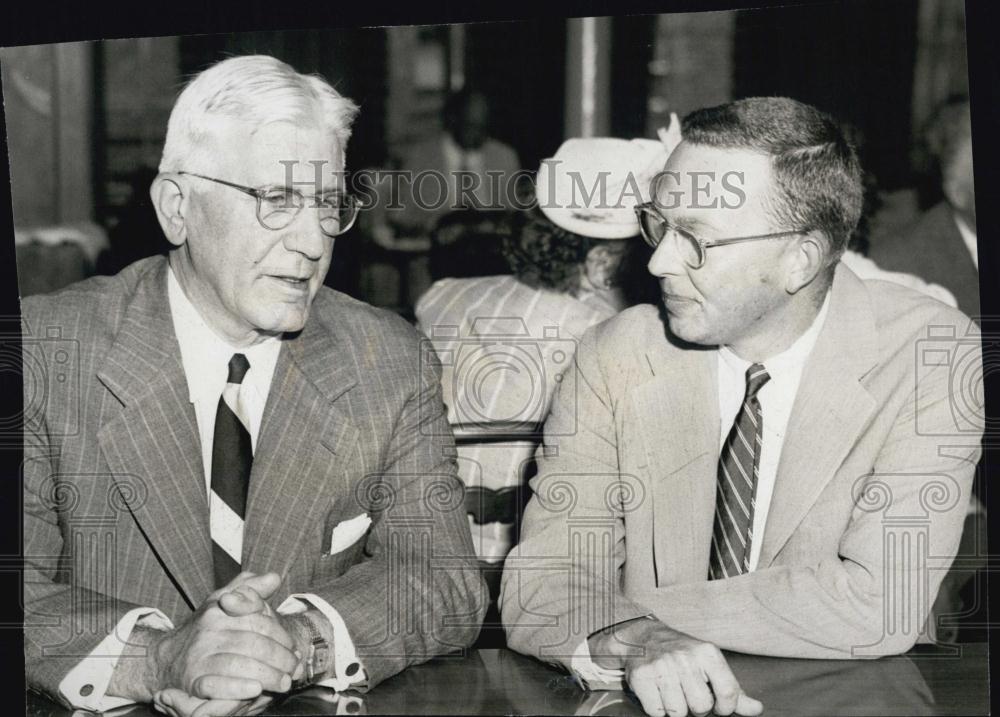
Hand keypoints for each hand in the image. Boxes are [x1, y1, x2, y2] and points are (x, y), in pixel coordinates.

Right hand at [150, 572, 299, 698]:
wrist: (167, 658)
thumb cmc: (205, 628)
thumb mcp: (224, 601)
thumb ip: (250, 589)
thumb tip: (274, 577)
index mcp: (220, 609)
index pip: (258, 620)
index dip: (280, 635)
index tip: (293, 647)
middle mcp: (209, 631)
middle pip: (253, 644)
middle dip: (279, 658)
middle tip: (294, 668)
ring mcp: (199, 656)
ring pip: (239, 664)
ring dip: (267, 675)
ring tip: (284, 682)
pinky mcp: (192, 680)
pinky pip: (215, 685)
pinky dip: (237, 688)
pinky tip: (255, 689)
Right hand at [589, 618, 762, 716]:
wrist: (642, 636)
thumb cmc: (682, 654)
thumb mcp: (710, 664)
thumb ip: (733, 689)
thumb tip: (757, 709)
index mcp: (708, 653)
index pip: (728, 693)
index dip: (725, 708)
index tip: (718, 706)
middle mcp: (685, 657)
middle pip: (701, 707)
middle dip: (696, 707)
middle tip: (688, 692)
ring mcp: (662, 667)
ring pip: (678, 713)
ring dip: (676, 708)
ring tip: (671, 690)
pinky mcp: (641, 677)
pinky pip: (656, 712)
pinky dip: (657, 708)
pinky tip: (657, 692)